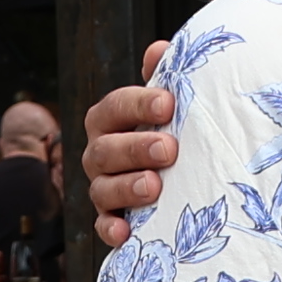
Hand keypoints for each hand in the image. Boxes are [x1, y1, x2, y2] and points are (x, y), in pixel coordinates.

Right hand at [81, 79, 178, 247]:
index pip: (115, 107)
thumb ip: (166, 76)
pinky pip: (102, 227)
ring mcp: (104, 187)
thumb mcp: (172, 103)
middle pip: (105, 149)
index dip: (138, 104)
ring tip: (154, 186)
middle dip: (135, 148)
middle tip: (169, 149)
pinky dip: (111, 229)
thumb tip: (158, 49)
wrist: (181, 173)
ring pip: (102, 188)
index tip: (168, 104)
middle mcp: (100, 153)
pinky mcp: (112, 220)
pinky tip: (126, 232)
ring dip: (126, 187)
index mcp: (112, 120)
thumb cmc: (172, 130)